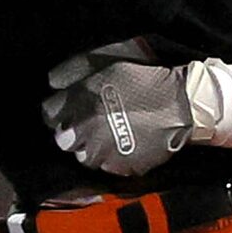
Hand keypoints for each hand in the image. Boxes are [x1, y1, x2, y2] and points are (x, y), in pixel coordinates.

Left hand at [43, 47, 194, 177]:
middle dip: (72, 132)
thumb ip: (74, 72)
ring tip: (109, 136)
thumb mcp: (108, 64)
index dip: (60, 111)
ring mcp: (103, 153)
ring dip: (91, 147)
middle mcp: (86, 130)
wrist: (183, 103)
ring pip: (83, 156)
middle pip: (63, 139)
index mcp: (81, 102)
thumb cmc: (145, 78)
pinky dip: (113, 158)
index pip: (49, 114)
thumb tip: (51, 82)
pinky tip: (125, 145)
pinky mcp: (121, 168)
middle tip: (92, 123)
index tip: (71, 110)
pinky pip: (107, 167)